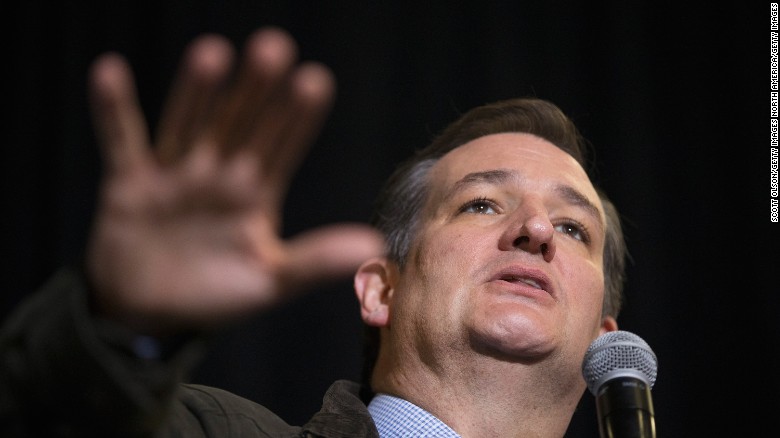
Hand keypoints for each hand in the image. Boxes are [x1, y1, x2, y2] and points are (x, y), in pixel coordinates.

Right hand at [85, 28, 382, 333]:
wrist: (151, 315)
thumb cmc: (216, 297)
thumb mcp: (269, 281)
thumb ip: (315, 261)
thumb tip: (374, 244)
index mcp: (256, 192)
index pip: (281, 147)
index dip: (297, 117)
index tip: (315, 81)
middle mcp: (218, 173)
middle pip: (239, 123)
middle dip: (255, 90)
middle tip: (273, 48)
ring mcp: (174, 174)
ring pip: (188, 124)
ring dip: (198, 92)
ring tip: (213, 53)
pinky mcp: (129, 182)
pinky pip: (121, 141)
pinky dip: (113, 111)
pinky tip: (110, 72)